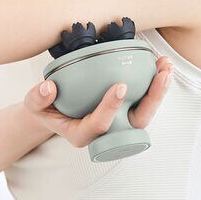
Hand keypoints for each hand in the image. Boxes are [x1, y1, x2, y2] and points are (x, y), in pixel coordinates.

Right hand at [23, 56, 173, 148]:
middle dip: (152, 100)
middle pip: (135, 123)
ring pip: (145, 112)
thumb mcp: (34, 106)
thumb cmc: (47, 110)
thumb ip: (38, 98)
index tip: (119, 86)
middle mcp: (107, 132)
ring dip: (158, 89)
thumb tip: (50, 87)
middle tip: (161, 75)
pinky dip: (153, 83)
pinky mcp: (125, 110)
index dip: (111, 108)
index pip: (100, 126)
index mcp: (83, 134)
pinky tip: (159, 65)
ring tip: (166, 66)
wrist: (55, 113)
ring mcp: (118, 122)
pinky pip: (143, 100)